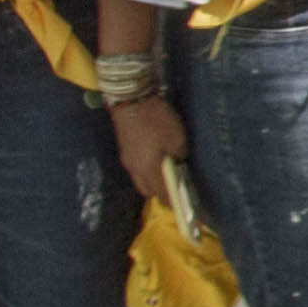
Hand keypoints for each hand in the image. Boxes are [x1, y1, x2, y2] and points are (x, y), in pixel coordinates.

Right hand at [107, 93, 188, 207]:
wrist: (130, 100)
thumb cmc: (157, 120)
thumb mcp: (177, 139)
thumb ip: (179, 156)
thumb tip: (179, 165)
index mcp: (149, 169)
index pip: (162, 194)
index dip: (173, 201)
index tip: (183, 206)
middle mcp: (135, 169)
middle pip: (148, 190)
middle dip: (162, 193)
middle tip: (176, 189)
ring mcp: (127, 160)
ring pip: (140, 180)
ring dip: (152, 182)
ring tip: (166, 176)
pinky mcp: (124, 151)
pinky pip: (135, 169)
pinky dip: (146, 171)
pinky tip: (155, 162)